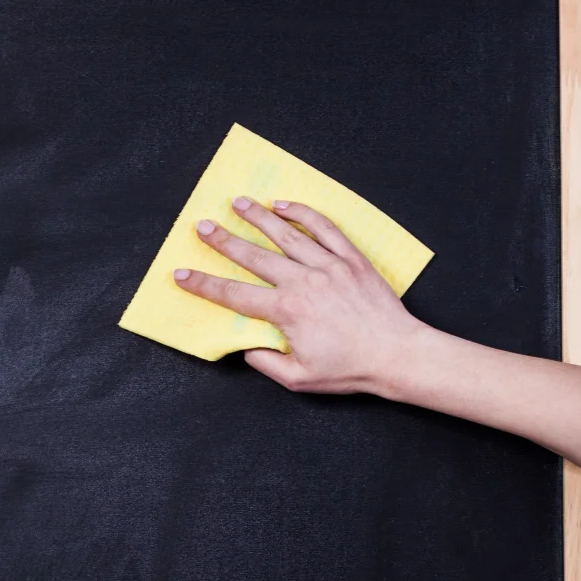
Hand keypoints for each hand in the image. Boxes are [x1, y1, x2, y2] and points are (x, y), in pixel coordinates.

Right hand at [173, 197, 426, 393]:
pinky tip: (285, 206)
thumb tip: (248, 348)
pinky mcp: (351, 259)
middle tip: (202, 226)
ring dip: (259, 217)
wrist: (398, 355)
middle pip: (254, 256)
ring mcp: (329, 266)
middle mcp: (303, 282)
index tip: (181, 274)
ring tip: (238, 202)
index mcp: (287, 311)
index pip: (234, 294)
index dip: (204, 284)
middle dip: (223, 240)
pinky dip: (303, 214)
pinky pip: (324, 228)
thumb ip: (267, 362)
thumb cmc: (350, 370)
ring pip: (286, 234)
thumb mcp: (299, 378)